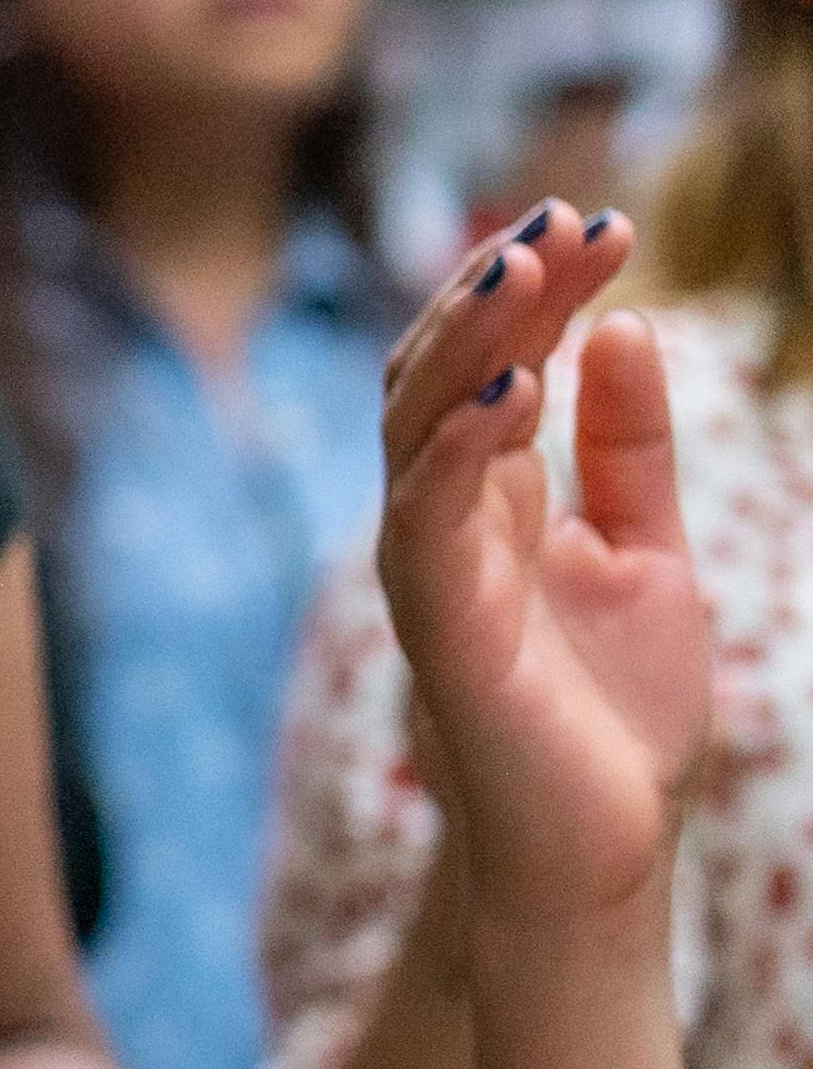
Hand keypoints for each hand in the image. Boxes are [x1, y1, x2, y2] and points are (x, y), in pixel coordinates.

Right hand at [378, 202, 704, 923]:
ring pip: (416, 422)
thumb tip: (624, 329)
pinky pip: (424, 514)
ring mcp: (428, 565)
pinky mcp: (434, 623)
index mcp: (489, 497)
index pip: (494, 360)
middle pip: (439, 370)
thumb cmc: (613, 717)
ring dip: (467, 339)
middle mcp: (441, 517)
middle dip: (499, 288)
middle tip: (564, 218)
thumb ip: (630, 452)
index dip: (545, 288)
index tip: (608, 222)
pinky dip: (459, 445)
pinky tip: (516, 388)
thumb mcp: (652, 554)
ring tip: (528, 265)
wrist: (600, 850)